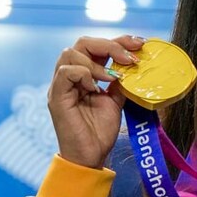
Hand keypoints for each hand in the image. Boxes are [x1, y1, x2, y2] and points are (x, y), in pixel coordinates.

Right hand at [48, 35, 144, 168]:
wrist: (91, 156)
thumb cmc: (100, 130)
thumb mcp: (116, 100)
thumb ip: (120, 82)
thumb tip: (134, 64)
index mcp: (84, 75)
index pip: (96, 46)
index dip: (118, 41)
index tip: (140, 44)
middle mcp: (70, 76)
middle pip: (83, 43)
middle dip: (110, 45)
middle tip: (131, 58)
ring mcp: (61, 86)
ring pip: (70, 53)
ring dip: (97, 62)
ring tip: (113, 78)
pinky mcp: (56, 97)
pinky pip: (65, 72)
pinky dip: (84, 74)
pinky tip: (97, 87)